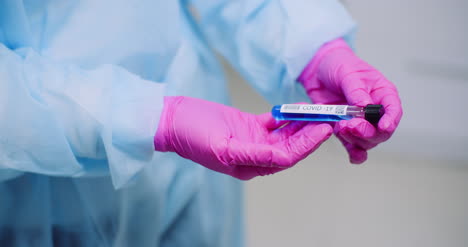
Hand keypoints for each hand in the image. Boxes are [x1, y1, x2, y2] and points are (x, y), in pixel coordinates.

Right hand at [154, 96, 332, 179]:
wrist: (173, 119)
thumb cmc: (192, 135)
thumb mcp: (222, 147)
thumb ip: (253, 154)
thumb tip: (283, 158)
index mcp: (249, 166)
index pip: (286, 158)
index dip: (306, 145)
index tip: (322, 130)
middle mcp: (254, 155)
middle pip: (290, 146)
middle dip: (310, 134)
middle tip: (329, 119)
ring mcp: (252, 140)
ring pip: (285, 134)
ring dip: (301, 125)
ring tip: (319, 112)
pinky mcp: (249, 125)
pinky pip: (274, 122)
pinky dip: (286, 116)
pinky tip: (298, 108)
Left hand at [298, 38, 402, 163]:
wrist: (318, 71)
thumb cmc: (339, 66)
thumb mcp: (348, 73)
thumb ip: (356, 90)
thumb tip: (364, 106)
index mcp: (383, 93)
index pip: (393, 110)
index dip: (390, 120)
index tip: (383, 127)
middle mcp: (375, 111)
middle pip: (381, 132)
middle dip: (367, 132)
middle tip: (351, 125)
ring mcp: (361, 122)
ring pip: (367, 141)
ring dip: (355, 139)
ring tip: (340, 127)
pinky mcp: (346, 129)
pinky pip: (354, 146)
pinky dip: (354, 152)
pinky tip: (352, 154)